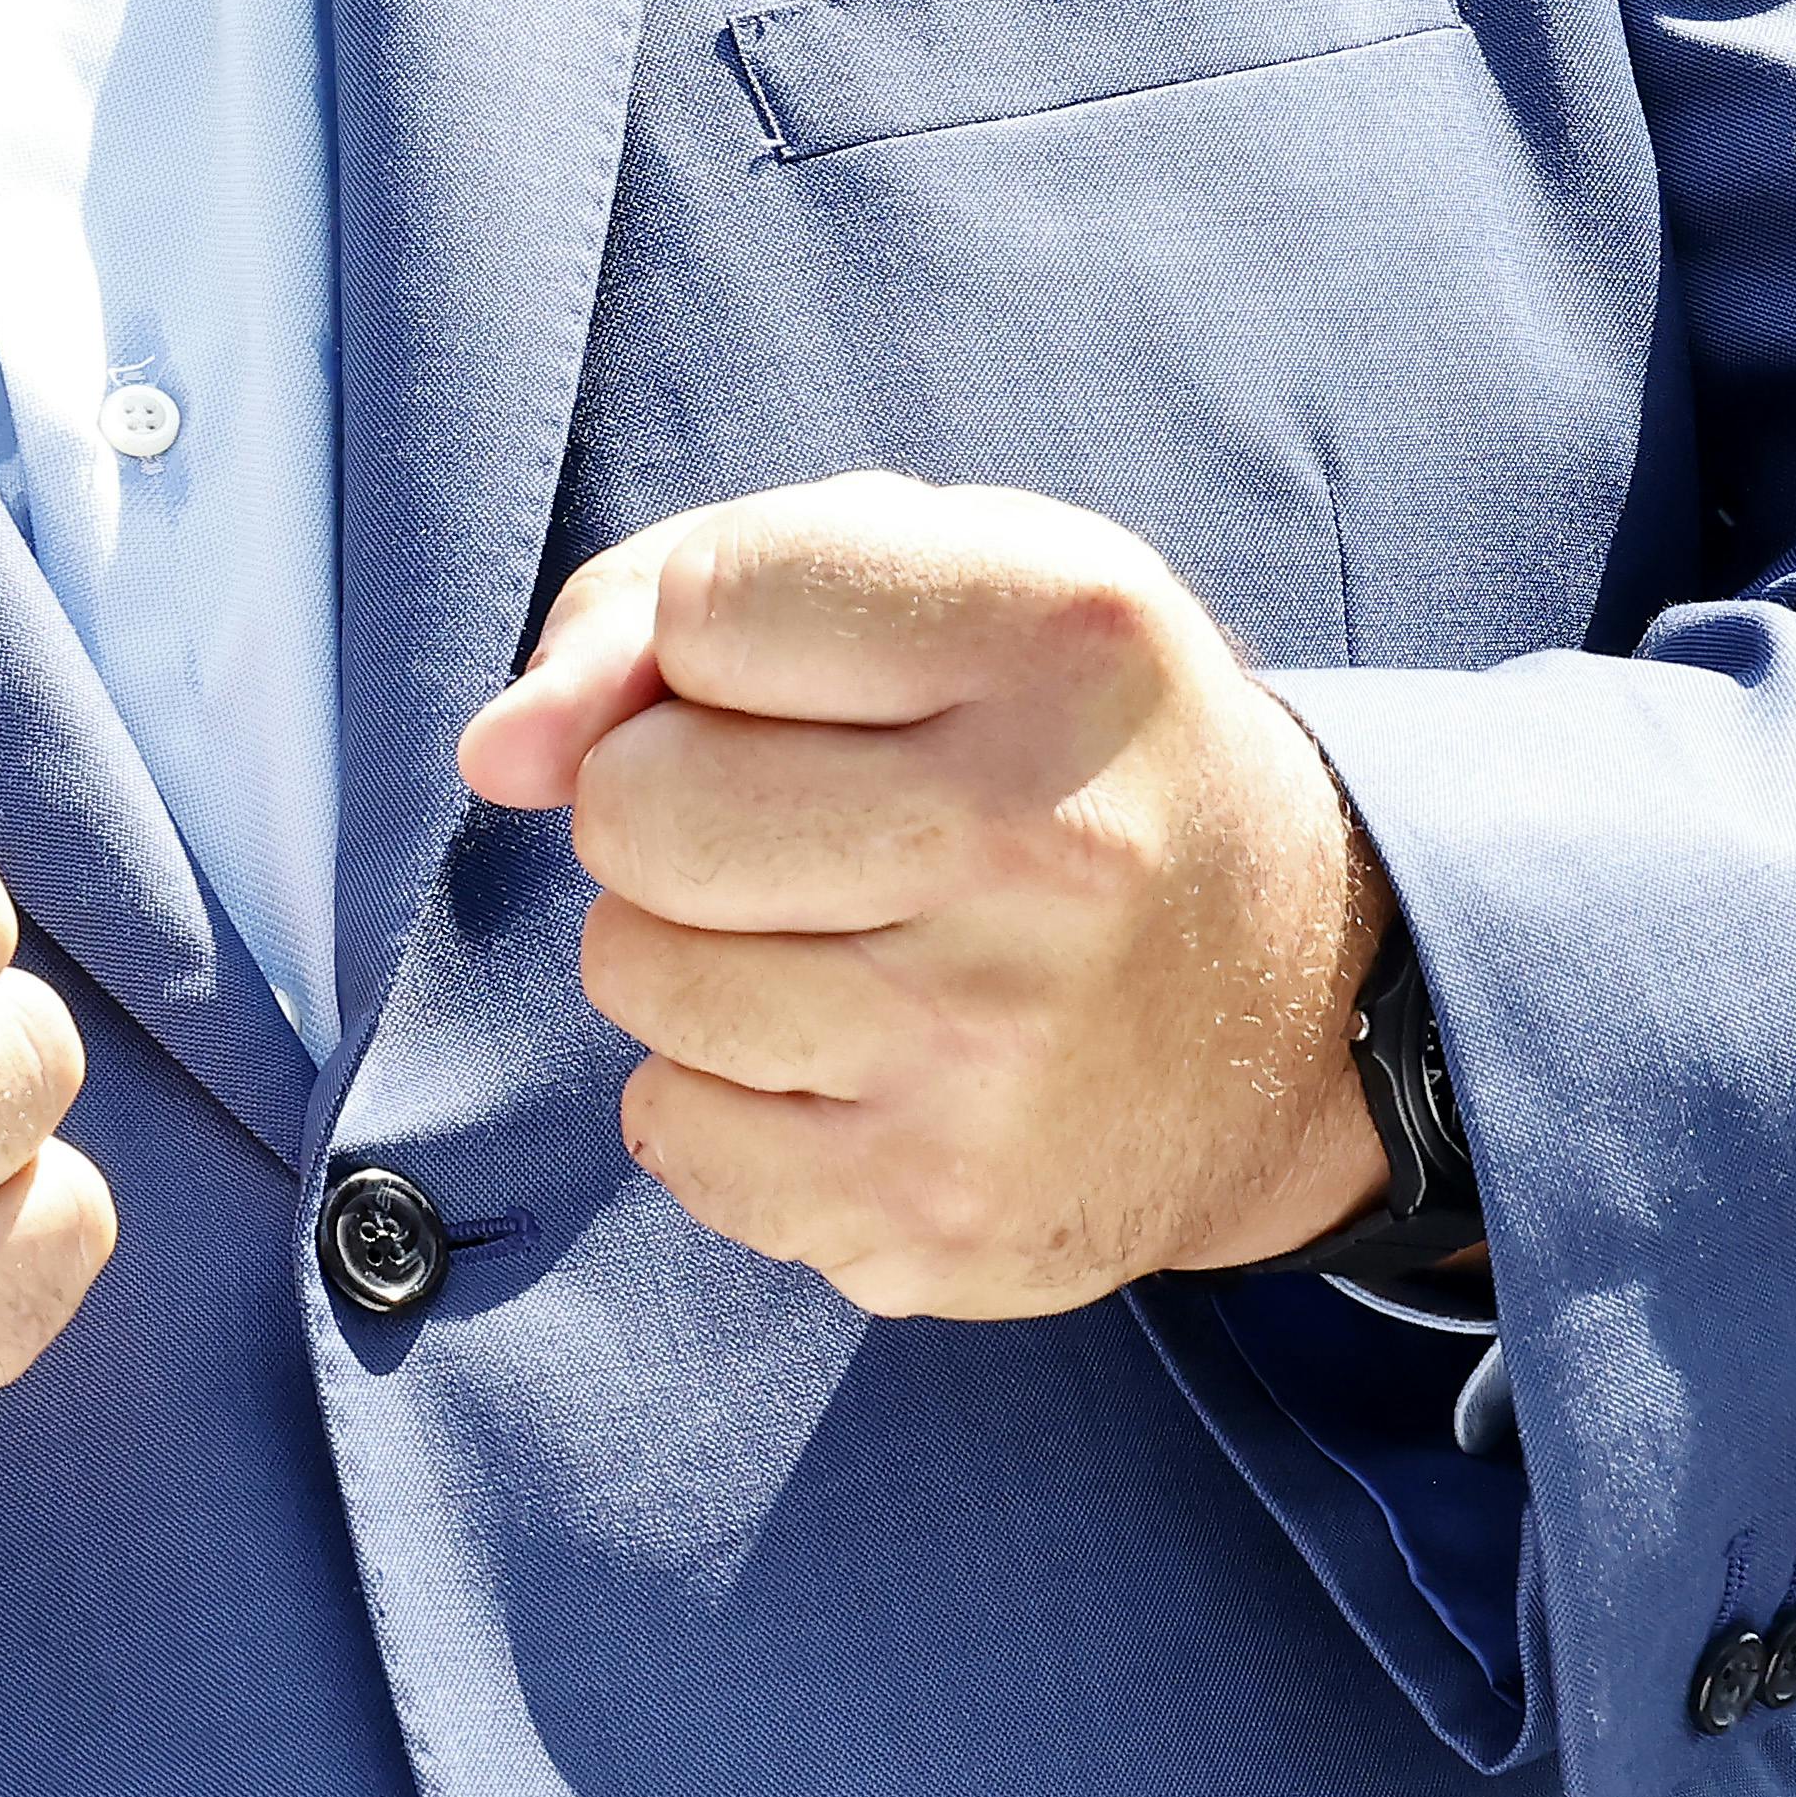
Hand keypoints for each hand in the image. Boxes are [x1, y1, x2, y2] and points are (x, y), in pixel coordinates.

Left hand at [455, 475, 1391, 1318]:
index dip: (715, 644)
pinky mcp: (943, 1213)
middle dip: (668, 803)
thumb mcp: (928, 583)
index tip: (829, 685)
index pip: (706, 603)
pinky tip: (851, 1060)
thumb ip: (666, 596)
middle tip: (808, 825)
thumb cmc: (1056, 751)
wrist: (1298, 1007)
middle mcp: (1042, 841)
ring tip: (840, 936)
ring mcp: (991, 1049)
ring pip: (633, 971)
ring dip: (690, 948)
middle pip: (632, 806)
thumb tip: (496, 749)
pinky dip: (720, 1095)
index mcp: (1058, 632)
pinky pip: (669, 1135)